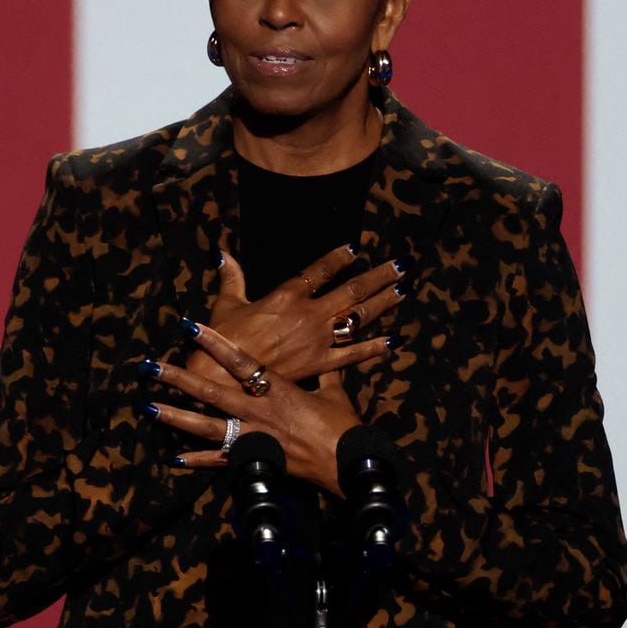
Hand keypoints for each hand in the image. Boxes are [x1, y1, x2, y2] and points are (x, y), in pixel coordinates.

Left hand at [140, 320, 360, 498]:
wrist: (348, 465)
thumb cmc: (343, 428)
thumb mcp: (335, 394)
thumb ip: (326, 375)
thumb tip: (328, 360)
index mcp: (277, 389)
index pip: (239, 360)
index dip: (213, 342)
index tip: (188, 326)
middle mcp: (258, 411)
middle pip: (211, 391)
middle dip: (179, 378)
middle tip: (150, 367)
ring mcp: (253, 437)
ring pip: (206, 425)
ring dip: (175, 416)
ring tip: (148, 407)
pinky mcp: (254, 461)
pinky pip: (219, 460)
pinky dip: (197, 460)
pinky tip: (173, 459)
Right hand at [185, 245, 408, 385]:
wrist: (224, 377)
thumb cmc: (223, 340)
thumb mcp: (227, 304)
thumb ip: (232, 277)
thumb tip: (223, 253)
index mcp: (288, 295)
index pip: (320, 271)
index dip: (338, 258)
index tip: (355, 249)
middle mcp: (310, 314)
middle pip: (353, 291)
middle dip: (379, 277)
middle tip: (402, 266)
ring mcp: (319, 340)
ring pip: (359, 317)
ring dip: (383, 303)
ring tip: (403, 290)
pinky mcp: (320, 364)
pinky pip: (353, 355)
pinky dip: (373, 347)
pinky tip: (392, 340)